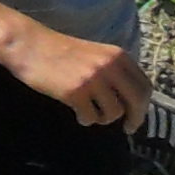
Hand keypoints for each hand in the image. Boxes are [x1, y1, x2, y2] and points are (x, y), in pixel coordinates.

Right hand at [6, 23, 150, 128]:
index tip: (137, 116)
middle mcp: (110, 66)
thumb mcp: (96, 54)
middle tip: (128, 129)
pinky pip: (91, 117)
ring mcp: (93, 79)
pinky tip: (79, 114)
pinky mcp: (75, 92)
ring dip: (104, 118)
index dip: (144, 105)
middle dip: (135, 119)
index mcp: (118, 56)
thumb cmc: (60, 51)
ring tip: (92, 114)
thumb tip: (130, 99)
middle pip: (137, 101)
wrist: (30, 45)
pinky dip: (86, 119)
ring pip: (114, 112)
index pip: (144, 85)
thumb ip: (114, 70)